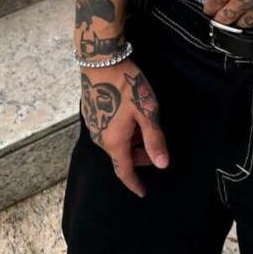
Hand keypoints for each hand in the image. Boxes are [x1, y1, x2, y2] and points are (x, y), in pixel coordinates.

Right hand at [79, 60, 168, 196]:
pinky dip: (121, 133)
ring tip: (145, 132)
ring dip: (130, 144)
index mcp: (114, 141)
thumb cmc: (127, 85)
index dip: (134, 183)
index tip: (143, 192)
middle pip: (120, 156)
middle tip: (154, 152)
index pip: (124, 171)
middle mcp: (100, 138)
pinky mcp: (91, 113)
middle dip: (137, 158)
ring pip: (114, 143)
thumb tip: (162, 165)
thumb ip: (154, 139)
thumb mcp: (146, 112)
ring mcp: (93, 125)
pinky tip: (131, 119)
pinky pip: (108, 131)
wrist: (100, 62)